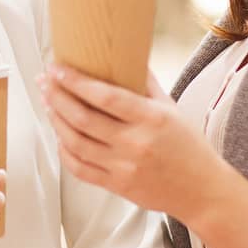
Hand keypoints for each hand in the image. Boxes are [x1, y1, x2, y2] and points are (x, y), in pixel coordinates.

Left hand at [38, 63, 218, 218]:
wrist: (203, 190)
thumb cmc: (188, 146)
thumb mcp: (171, 109)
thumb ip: (145, 84)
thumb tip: (125, 56)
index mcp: (151, 119)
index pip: (105, 96)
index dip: (76, 82)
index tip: (58, 69)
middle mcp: (135, 143)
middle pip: (83, 118)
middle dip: (57, 96)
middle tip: (45, 82)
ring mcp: (123, 167)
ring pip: (76, 142)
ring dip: (56, 120)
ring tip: (47, 103)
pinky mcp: (117, 186)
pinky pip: (80, 169)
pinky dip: (64, 151)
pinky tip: (59, 136)